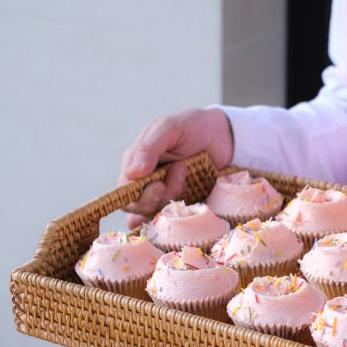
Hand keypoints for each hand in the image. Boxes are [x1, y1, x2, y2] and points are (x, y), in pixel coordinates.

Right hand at [118, 107, 233, 227]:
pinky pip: (172, 220)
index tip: (159, 184)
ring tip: (186, 171)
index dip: (138, 194)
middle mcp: (145, 182)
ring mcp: (163, 194)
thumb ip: (148, 148)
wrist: (223, 134)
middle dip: (156, 198)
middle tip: (179, 172)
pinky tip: (191, 201)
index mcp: (135, 164)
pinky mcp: (182, 202)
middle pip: (137, 208)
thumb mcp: (169, 128)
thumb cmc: (192, 127)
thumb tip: (133, 174)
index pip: (123, 192)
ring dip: (171, 199)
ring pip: (154, 214)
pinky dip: (179, 217)